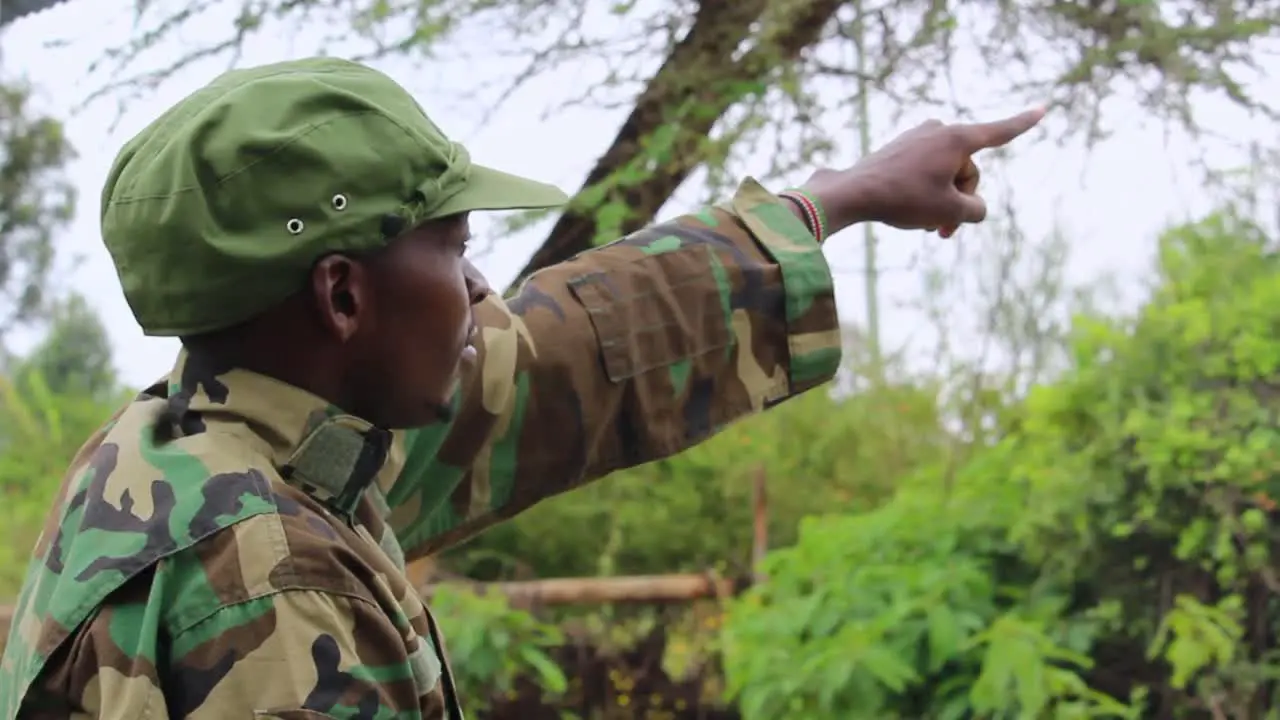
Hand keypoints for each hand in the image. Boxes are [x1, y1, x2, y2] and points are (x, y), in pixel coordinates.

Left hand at [804, 107, 1045, 236]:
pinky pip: (927, 172)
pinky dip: (926, 193)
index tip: (1043, 108)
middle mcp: (939, 131)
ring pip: (946, 176)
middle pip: (968, 171)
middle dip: (961, 201)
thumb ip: (975, 210)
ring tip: (925, 224)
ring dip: (943, 202)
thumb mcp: (950, 211)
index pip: (999, 133)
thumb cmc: (902, 199)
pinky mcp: (902, 148)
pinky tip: (909, 210)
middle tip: (943, 230)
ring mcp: (919, 137)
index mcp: (957, 138)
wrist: (853, 193)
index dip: (1023, 124)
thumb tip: (972, 207)